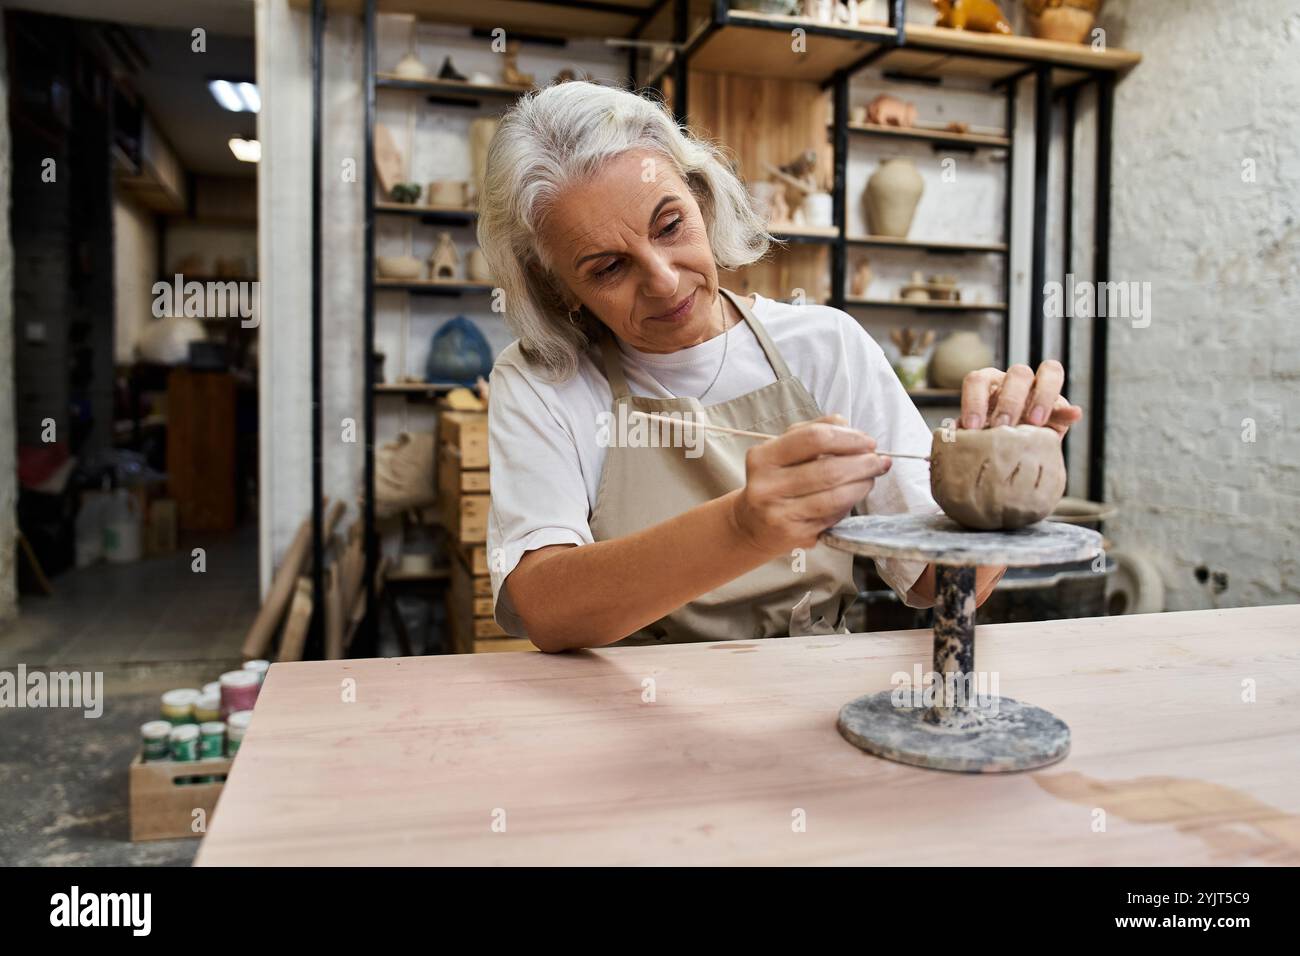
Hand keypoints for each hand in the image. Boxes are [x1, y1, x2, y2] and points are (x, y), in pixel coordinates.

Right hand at [730, 415, 890, 553]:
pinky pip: (833, 516)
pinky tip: (855, 496)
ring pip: (835, 496)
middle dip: (863, 463)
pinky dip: (849, 504)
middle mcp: (767, 486)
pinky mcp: (794, 535)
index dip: (848, 438)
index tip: (867, 441)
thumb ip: (812, 432)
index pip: (814, 438)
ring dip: (862, 484)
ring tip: (871, 477)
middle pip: (829, 469)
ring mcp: (779, 513)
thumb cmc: (774, 482)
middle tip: (879, 461)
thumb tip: (846, 424)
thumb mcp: (782, 451)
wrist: (751, 525)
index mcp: (763, 457)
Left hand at [960, 360, 1081, 437]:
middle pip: (1017, 373)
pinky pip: (1065, 401)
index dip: (974, 401)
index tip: (972, 428)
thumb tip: (953, 437)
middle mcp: (1013, 381)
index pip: (978, 380)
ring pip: (1048, 371)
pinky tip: (1073, 416)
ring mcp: (1039, 389)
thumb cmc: (983, 442)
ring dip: (1041, 396)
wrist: (1009, 455)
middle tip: (1002, 427)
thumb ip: (964, 436)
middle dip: (1009, 401)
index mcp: (987, 385)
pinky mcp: (1058, 405)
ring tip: (1034, 422)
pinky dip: (1068, 409)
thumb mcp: (973, 438)